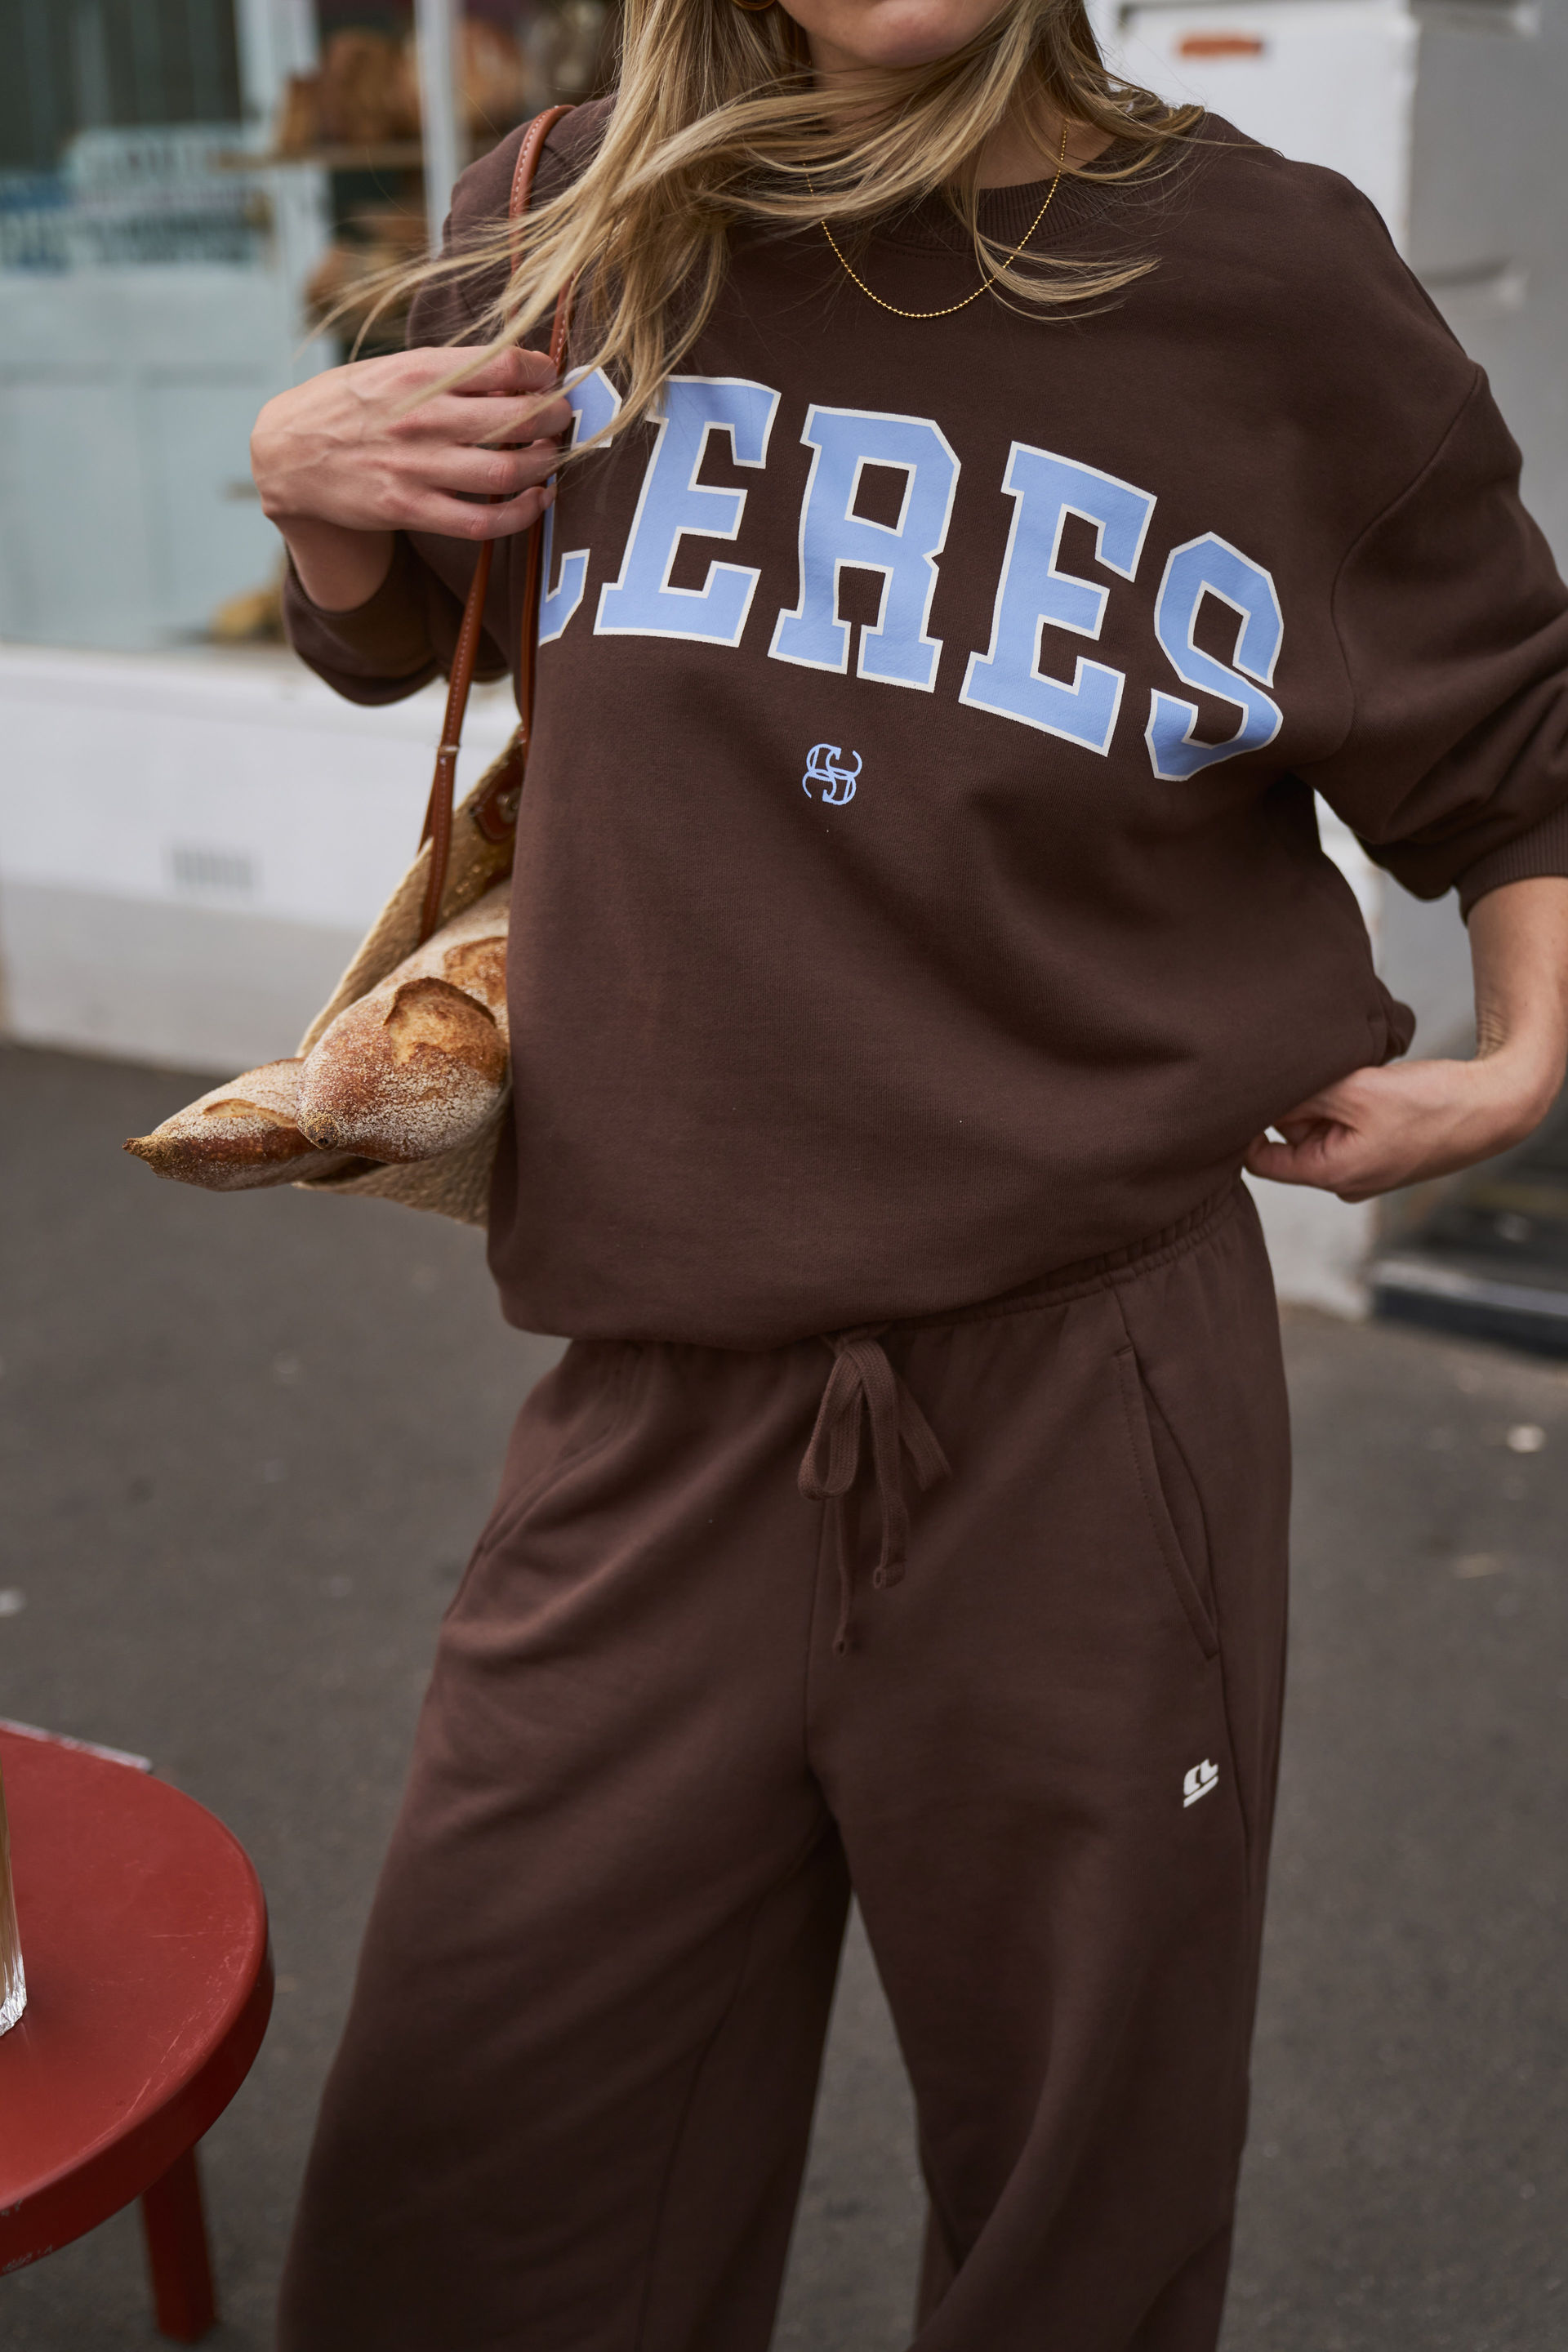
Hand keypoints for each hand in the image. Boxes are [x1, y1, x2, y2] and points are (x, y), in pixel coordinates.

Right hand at [251, 345, 570, 609]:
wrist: (288, 454)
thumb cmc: (350, 406)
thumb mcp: (392, 369)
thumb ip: (448, 371)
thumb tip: (516, 373)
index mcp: (418, 371)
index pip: (503, 366)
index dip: (541, 373)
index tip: (552, 378)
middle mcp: (420, 417)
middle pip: (515, 420)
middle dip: (553, 420)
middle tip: (563, 420)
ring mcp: (415, 466)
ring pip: (505, 473)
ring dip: (543, 466)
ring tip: (552, 457)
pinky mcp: (408, 508)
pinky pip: (482, 521)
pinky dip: (521, 514)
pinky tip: (537, 501)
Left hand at [1245, 1048, 1558, 1201]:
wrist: (1492, 1107)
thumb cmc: (1430, 1105)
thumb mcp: (1356, 1090)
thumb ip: (1303, 1093)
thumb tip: (1256, 1092)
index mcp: (1330, 1175)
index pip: (1259, 1159)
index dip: (1247, 1124)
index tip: (1248, 1091)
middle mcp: (1343, 1180)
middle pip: (1290, 1137)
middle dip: (1297, 1103)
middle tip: (1319, 1073)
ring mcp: (1364, 1167)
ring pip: (1320, 1125)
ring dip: (1326, 1098)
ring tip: (1351, 1077)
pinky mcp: (1381, 1149)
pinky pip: (1347, 1122)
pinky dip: (1349, 1100)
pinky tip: (1369, 1081)